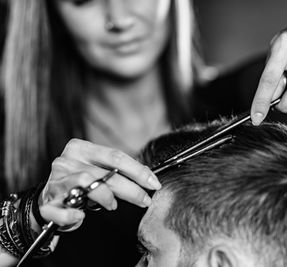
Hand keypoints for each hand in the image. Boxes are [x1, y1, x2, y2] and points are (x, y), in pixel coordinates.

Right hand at [37, 139, 160, 228]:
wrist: (49, 197)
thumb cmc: (78, 181)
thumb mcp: (97, 168)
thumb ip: (118, 169)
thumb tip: (147, 176)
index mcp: (81, 148)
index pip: (115, 156)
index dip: (138, 170)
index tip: (153, 183)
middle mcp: (67, 161)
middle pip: (105, 173)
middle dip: (131, 189)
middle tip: (144, 200)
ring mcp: (55, 181)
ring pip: (87, 185)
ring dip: (106, 197)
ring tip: (112, 205)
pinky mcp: (46, 203)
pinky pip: (60, 210)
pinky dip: (72, 215)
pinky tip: (80, 216)